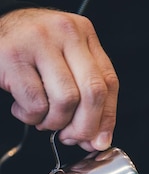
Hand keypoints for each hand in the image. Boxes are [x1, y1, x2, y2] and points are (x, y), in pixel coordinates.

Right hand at [0, 8, 118, 150]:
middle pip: (93, 92)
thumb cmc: (31, 51)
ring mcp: (39, 41)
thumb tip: (98, 140)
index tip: (99, 140)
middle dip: (84, 127)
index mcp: (84, 33)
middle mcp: (66, 33)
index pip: (109, 83)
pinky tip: (23, 109)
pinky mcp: (14, 56)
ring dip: (55, 122)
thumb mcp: (66, 63)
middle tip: (71, 137)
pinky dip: (31, 117)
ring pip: (65, 101)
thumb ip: (86, 96)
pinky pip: (36, 103)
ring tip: (43, 119)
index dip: (106, 118)